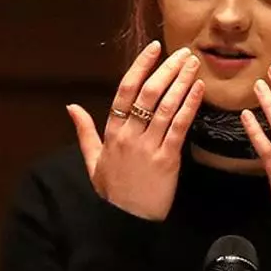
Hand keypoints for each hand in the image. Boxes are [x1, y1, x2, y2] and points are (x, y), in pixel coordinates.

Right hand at [67, 41, 203, 220]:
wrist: (126, 222)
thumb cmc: (112, 192)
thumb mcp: (92, 161)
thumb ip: (84, 132)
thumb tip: (71, 107)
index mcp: (111, 132)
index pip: (125, 91)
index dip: (140, 66)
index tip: (155, 49)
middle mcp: (128, 136)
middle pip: (148, 93)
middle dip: (167, 70)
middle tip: (183, 53)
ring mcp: (147, 147)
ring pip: (165, 106)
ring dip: (181, 82)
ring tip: (193, 65)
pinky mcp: (166, 160)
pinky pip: (178, 127)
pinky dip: (189, 106)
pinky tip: (199, 90)